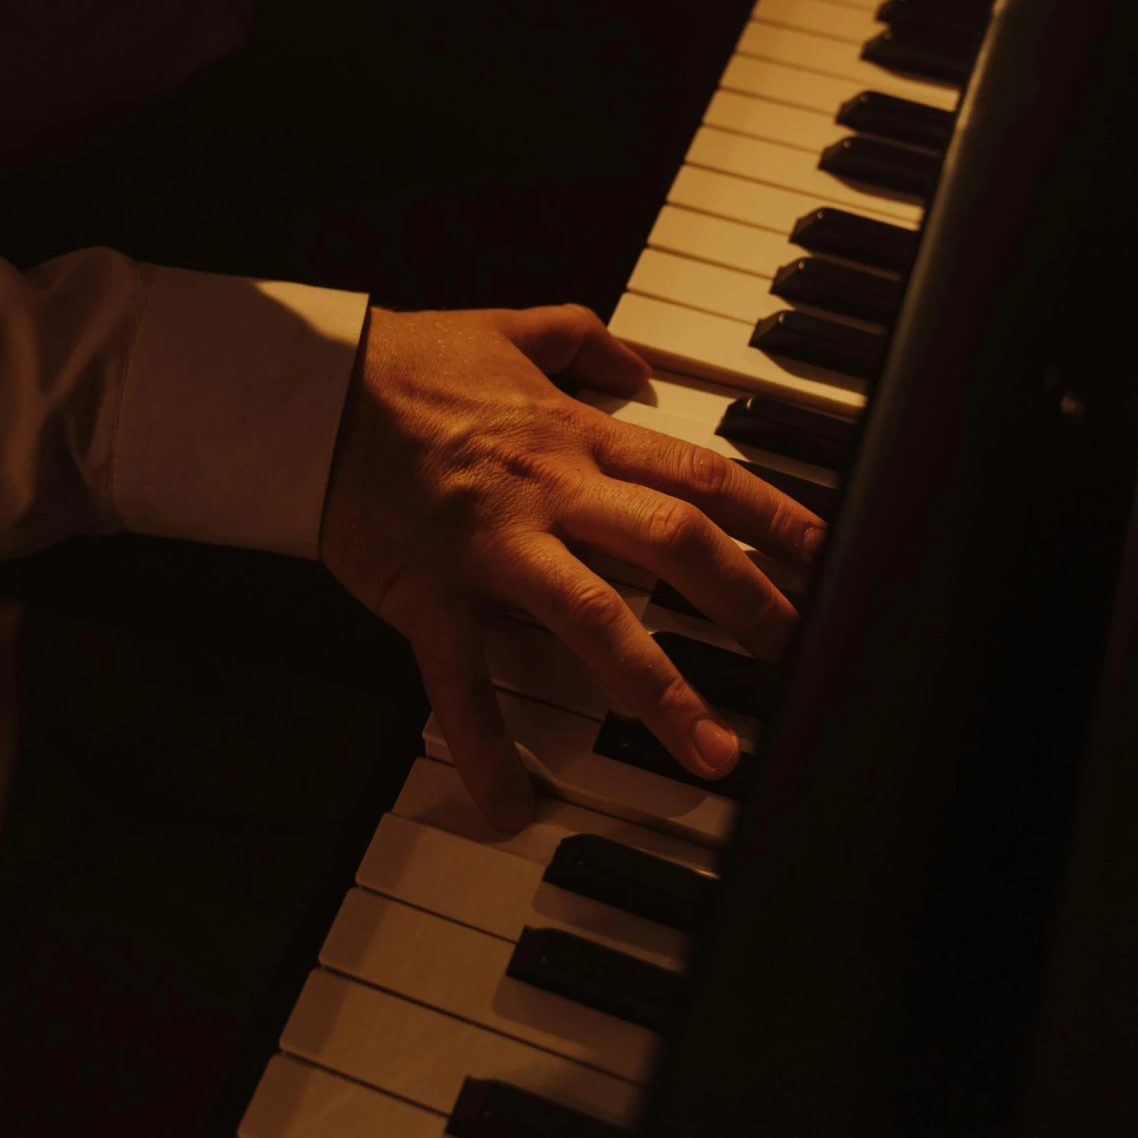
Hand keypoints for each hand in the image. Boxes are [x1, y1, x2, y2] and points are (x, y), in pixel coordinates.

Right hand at [321, 302, 823, 830]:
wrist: (308, 387)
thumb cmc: (406, 363)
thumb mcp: (509, 329)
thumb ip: (582, 341)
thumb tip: (639, 365)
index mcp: (576, 435)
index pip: (700, 475)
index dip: (775, 515)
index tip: (829, 556)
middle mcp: (551, 489)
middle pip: (675, 543)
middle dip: (750, 604)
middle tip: (802, 658)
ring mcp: (493, 545)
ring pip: (595, 616)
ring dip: (661, 687)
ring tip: (713, 751)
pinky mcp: (430, 593)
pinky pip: (461, 681)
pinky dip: (485, 747)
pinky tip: (511, 808)